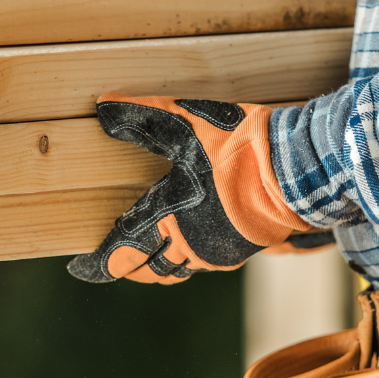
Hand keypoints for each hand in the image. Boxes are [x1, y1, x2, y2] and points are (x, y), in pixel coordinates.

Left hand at [68, 96, 324, 283]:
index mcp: (168, 218)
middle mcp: (189, 244)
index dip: (100, 264)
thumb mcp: (186, 121)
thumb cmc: (239, 147)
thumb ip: (144, 116)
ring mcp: (218, 251)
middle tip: (116, 259)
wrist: (297, 170)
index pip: (123, 253)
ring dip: (160, 264)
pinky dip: (188, 257)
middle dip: (130, 265)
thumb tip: (102, 108)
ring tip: (150, 252)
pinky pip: (205, 262)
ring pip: (179, 270)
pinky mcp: (244, 248)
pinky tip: (191, 240)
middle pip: (150, 269)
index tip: (81, 268)